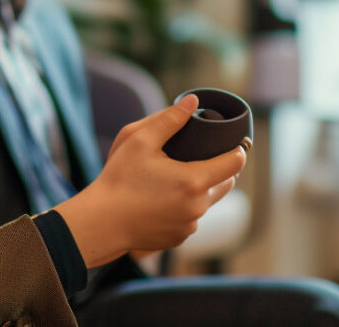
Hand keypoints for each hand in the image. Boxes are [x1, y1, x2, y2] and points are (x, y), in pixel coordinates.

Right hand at [54, 94, 245, 267]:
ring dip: (201, 188)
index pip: (234, 163)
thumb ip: (169, 118)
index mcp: (193, 181)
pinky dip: (184, 207)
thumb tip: (192, 101)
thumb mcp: (139, 140)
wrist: (101, 222)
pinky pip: (190, 218)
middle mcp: (197, 207)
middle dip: (220, 168)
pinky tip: (163, 198)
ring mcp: (189, 226)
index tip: (233, 142)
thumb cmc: (119, 178)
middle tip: (202, 154)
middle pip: (226, 183)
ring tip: (178, 175)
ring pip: (207, 202)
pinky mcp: (177, 238)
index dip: (237, 149)